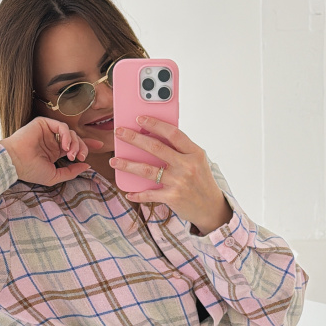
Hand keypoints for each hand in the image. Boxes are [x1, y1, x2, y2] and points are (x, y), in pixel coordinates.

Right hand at [0, 117, 103, 186]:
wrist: (15, 163)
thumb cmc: (30, 171)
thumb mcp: (54, 176)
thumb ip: (71, 172)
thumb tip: (87, 166)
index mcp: (54, 151)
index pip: (74, 145)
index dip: (87, 144)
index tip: (99, 146)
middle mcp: (52, 140)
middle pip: (76, 139)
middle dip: (83, 147)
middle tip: (81, 157)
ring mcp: (48, 132)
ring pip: (70, 132)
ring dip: (75, 143)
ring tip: (71, 154)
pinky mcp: (43, 124)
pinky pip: (61, 126)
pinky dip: (67, 135)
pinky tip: (65, 146)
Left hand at [110, 116, 232, 234]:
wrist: (211, 207)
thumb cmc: (201, 180)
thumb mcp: (197, 161)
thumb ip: (180, 150)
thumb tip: (153, 136)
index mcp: (194, 153)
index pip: (173, 133)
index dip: (155, 124)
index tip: (139, 118)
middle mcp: (187, 166)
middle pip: (156, 148)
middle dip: (134, 139)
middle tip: (120, 133)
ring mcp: (179, 182)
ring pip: (147, 170)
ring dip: (128, 165)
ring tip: (114, 161)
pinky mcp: (172, 197)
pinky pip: (150, 194)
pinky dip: (137, 194)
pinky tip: (128, 192)